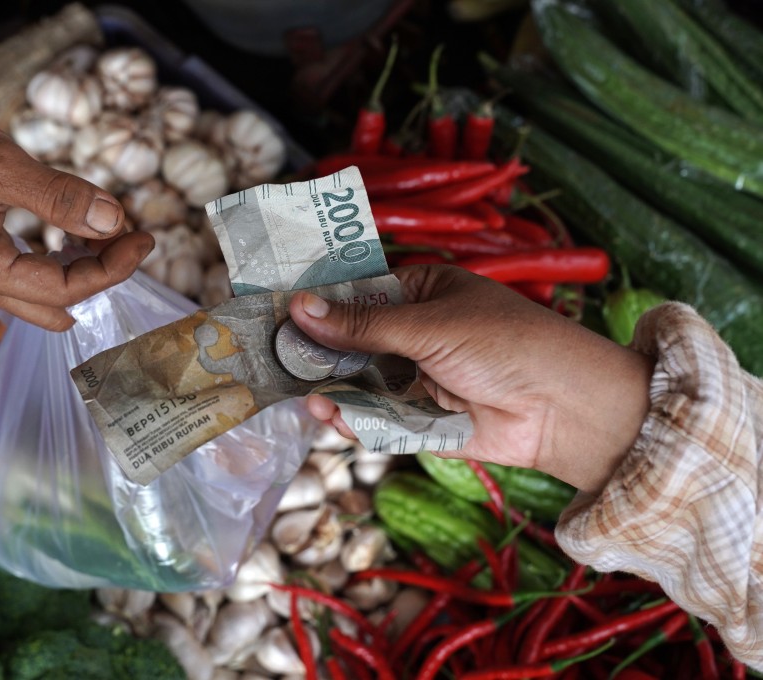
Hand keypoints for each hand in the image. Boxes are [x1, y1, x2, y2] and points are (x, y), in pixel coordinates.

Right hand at [0, 84, 152, 329]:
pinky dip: (61, 255)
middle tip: (134, 239)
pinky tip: (80, 232)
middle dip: (101, 277)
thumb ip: (59, 198)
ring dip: (82, 268)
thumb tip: (114, 221)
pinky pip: (29, 268)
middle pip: (56, 302)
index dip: (112, 268)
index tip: (144, 237)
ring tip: (115, 231)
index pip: (65, 290)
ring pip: (43, 290)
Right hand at [288, 265, 654, 492]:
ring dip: (329, 387)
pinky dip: (351, 419)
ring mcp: (415, 379)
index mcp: (419, 293)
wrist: (565, 408)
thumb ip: (362, 325)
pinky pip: (375, 420)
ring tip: (298, 391)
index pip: (354, 292)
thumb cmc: (508, 343)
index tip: (271, 308)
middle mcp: (413, 335)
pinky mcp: (420, 422)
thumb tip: (299, 308)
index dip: (314, 301)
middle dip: (313, 351)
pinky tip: (329, 413)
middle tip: (268, 357)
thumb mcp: (429, 325)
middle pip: (348, 342)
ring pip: (357, 383)